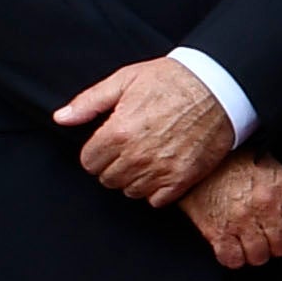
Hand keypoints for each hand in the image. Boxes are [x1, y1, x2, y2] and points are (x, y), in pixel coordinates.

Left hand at [56, 56, 238, 204]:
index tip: (110, 143)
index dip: (97, 152)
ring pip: (130, 191)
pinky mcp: (183, 178)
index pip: (88, 162)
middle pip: (108, 179)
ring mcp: (161, 169)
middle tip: (130, 148)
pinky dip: (156, 190)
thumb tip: (61, 118)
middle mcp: (137, 155)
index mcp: (118, 132)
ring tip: (147, 158)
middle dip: (114, 165)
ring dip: (134, 178)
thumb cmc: (172, 80)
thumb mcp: (125, 80)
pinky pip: (157, 200)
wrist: (220, 87)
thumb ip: (89, 102)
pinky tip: (162, 170)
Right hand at [179, 154, 281, 270]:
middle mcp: (264, 206)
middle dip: (276, 246)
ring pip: (259, 256)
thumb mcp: (274, 171)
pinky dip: (233, 259)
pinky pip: (232, 259)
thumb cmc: (238, 162)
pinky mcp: (216, 230)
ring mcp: (240, 220)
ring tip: (249, 245)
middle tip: (267, 240)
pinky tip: (232, 249)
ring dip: (255, 254)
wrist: (202, 157)